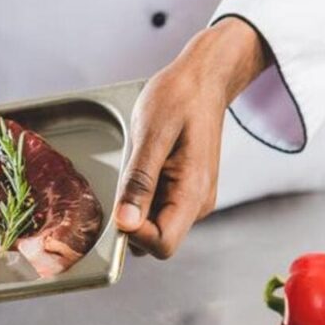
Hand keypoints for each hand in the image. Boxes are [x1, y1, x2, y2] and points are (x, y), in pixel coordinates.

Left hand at [115, 18, 267, 257]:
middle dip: (133, 221)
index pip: (163, 245)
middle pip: (158, 240)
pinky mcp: (186, 191)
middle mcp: (198, 204)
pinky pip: (159, 209)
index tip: (119, 205)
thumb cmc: (180, 99)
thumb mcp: (152, 136)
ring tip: (138, 165)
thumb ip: (139, 182)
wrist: (205, 79)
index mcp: (193, 194)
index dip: (135, 235)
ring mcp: (194, 199)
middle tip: (125, 178)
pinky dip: (144, 196)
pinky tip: (144, 166)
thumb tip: (126, 223)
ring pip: (156, 225)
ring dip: (137, 206)